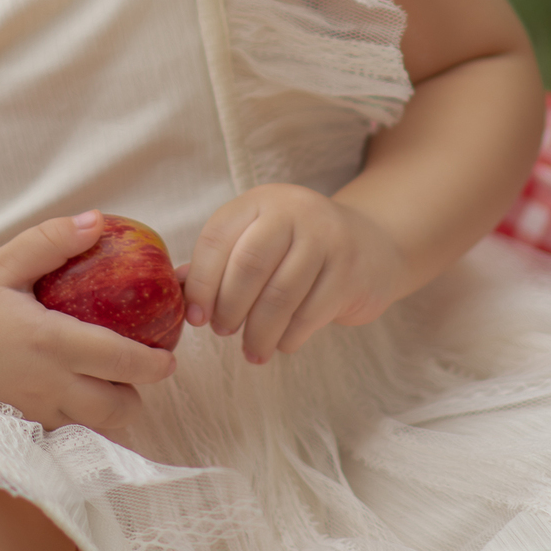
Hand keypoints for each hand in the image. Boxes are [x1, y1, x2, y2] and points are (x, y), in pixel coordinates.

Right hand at [0, 211, 176, 435]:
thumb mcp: (0, 263)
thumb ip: (51, 242)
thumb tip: (98, 222)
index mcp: (49, 342)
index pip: (119, 360)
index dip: (153, 362)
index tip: (171, 356)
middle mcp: (46, 385)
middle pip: (115, 409)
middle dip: (138, 394)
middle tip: (142, 370)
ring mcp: (29, 412)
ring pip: (90, 428)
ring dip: (109, 410)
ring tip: (111, 383)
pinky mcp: (13, 425)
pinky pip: (61, 431)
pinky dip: (77, 420)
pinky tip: (71, 393)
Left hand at [181, 185, 403, 362]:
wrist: (372, 244)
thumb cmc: (299, 247)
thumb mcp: (259, 237)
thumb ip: (221, 259)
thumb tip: (177, 287)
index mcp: (260, 201)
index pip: (218, 237)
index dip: (202, 282)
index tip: (195, 317)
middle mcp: (293, 212)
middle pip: (249, 265)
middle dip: (230, 307)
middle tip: (223, 332)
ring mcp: (326, 238)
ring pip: (281, 295)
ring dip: (259, 331)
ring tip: (251, 350)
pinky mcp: (349, 271)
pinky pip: (311, 314)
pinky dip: (289, 337)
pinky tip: (282, 344)